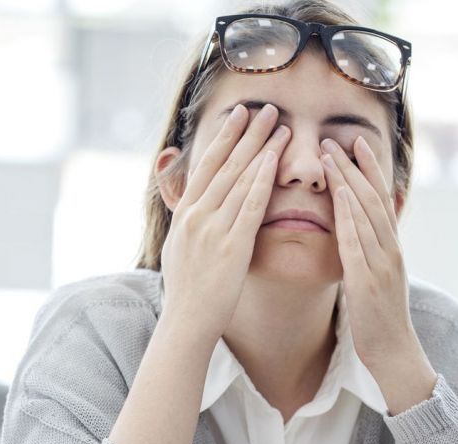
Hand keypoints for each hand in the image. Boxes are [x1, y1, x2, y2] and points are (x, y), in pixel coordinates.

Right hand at [160, 103, 290, 342]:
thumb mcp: (179, 248)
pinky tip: (275, 160)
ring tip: (278, 124)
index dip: (224, 138)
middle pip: (224, 164)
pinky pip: (250, 206)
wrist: (187, 321)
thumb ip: (188, 221)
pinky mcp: (231, 245)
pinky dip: (262, 179)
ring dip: (260, 148)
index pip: (206, 166)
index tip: (238, 116)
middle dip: (245, 133)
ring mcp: (213, 229)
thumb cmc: (188, 290)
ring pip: (239, 178)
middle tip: (263, 107)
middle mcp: (196, 215)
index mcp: (185, 214)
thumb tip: (188, 202)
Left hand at [320, 136, 437, 412]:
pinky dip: (349, 219)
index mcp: (390, 247)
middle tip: (336, 137)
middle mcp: (390, 249)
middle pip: (373, 198)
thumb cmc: (380, 318)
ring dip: (348, 182)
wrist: (394, 354)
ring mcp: (381, 264)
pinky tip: (337, 199)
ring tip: (331, 157)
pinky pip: (358, 244)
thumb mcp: (377, 276)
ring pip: (366, 214)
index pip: (380, 198)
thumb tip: (358, 227)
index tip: (355, 141)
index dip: (368, 168)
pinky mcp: (368, 281)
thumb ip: (370, 250)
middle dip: (356, 165)